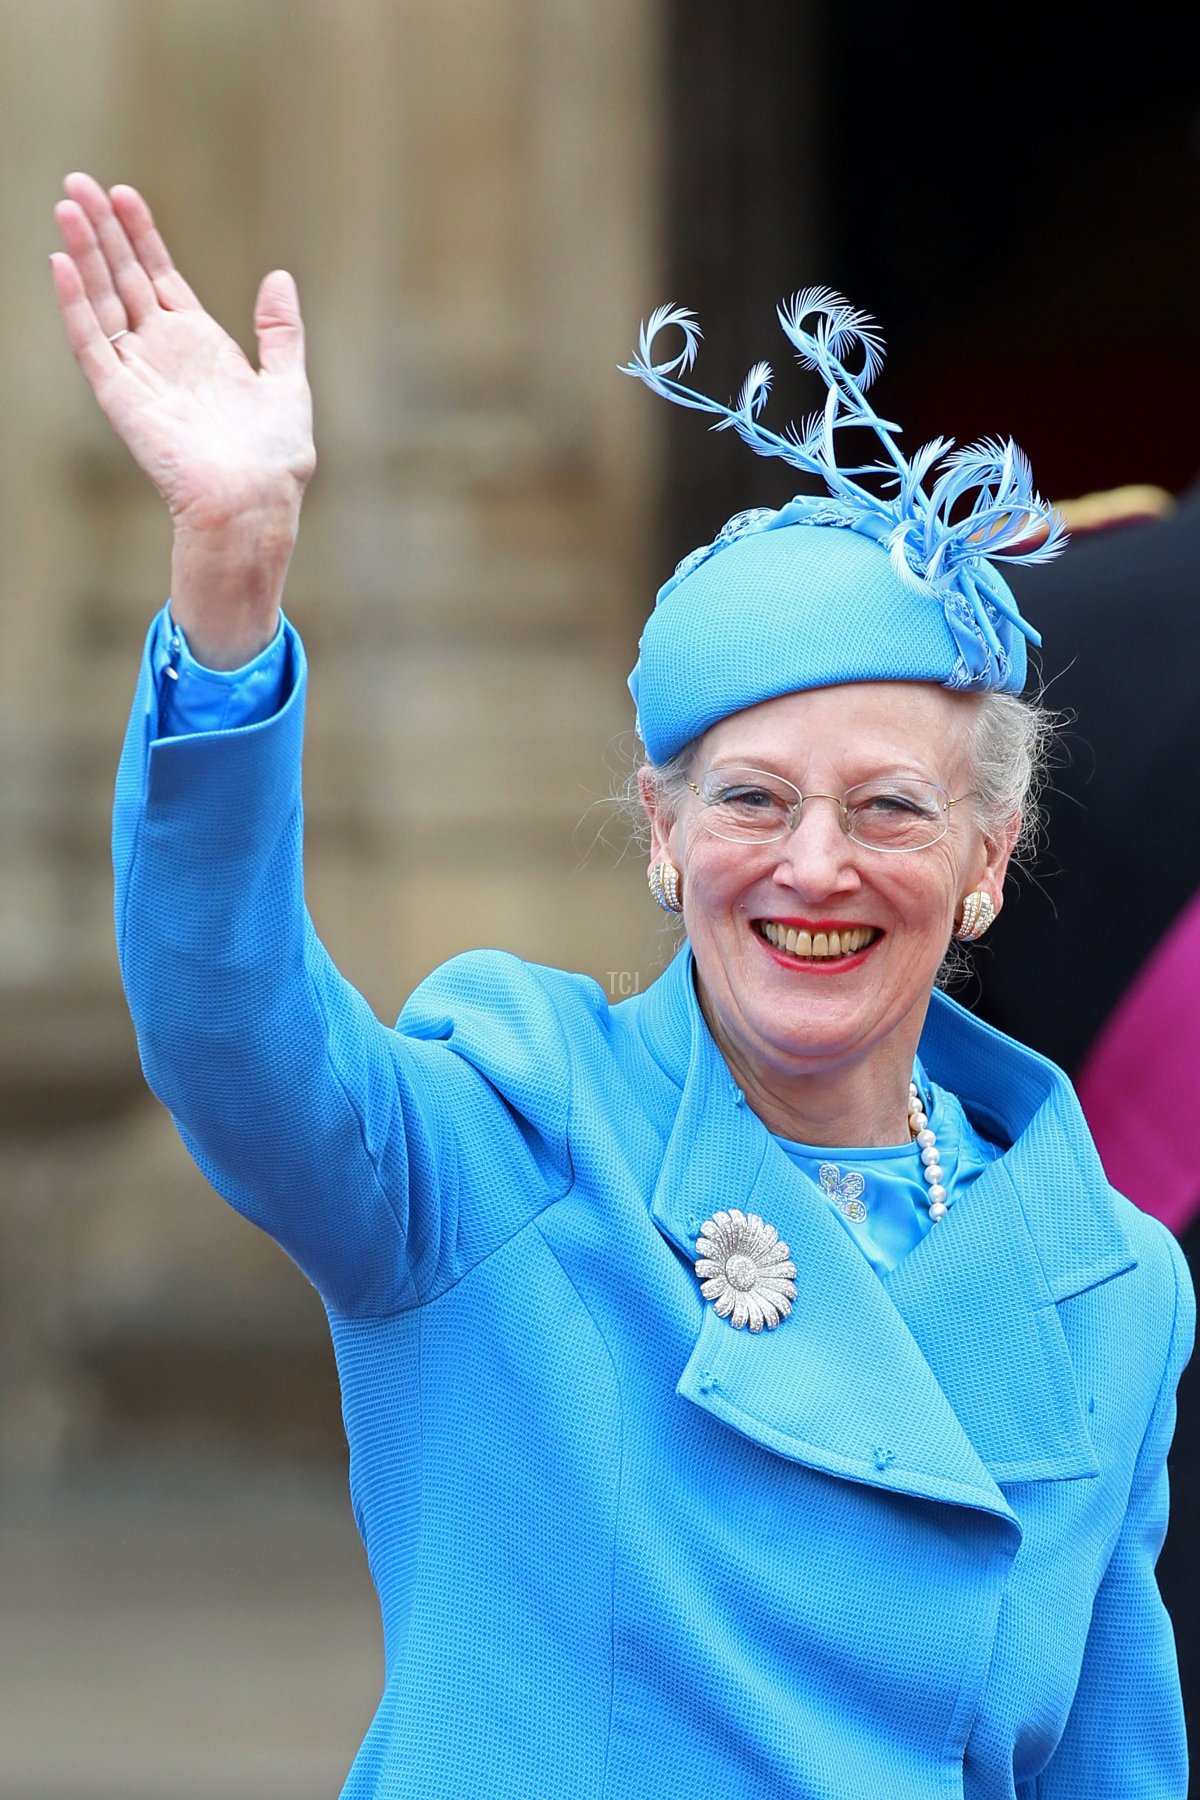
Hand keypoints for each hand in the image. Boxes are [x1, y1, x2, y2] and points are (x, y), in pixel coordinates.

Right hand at [51, 173, 315, 664]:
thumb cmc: (274, 457)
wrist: (255, 500)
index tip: (124, 193)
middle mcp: (163, 353)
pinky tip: (63, 263)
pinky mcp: (121, 397)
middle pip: (123, 277)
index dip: (141, 235)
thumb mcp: (288, 383)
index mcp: (199, 346)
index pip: (159, 276)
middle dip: (102, 230)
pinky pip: (91, 343)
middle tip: (78, 180)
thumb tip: (278, 276)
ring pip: (102, 300)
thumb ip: (280, 331)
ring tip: (67, 203)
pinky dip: (76, 305)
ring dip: (83, 253)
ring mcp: (139, 372)